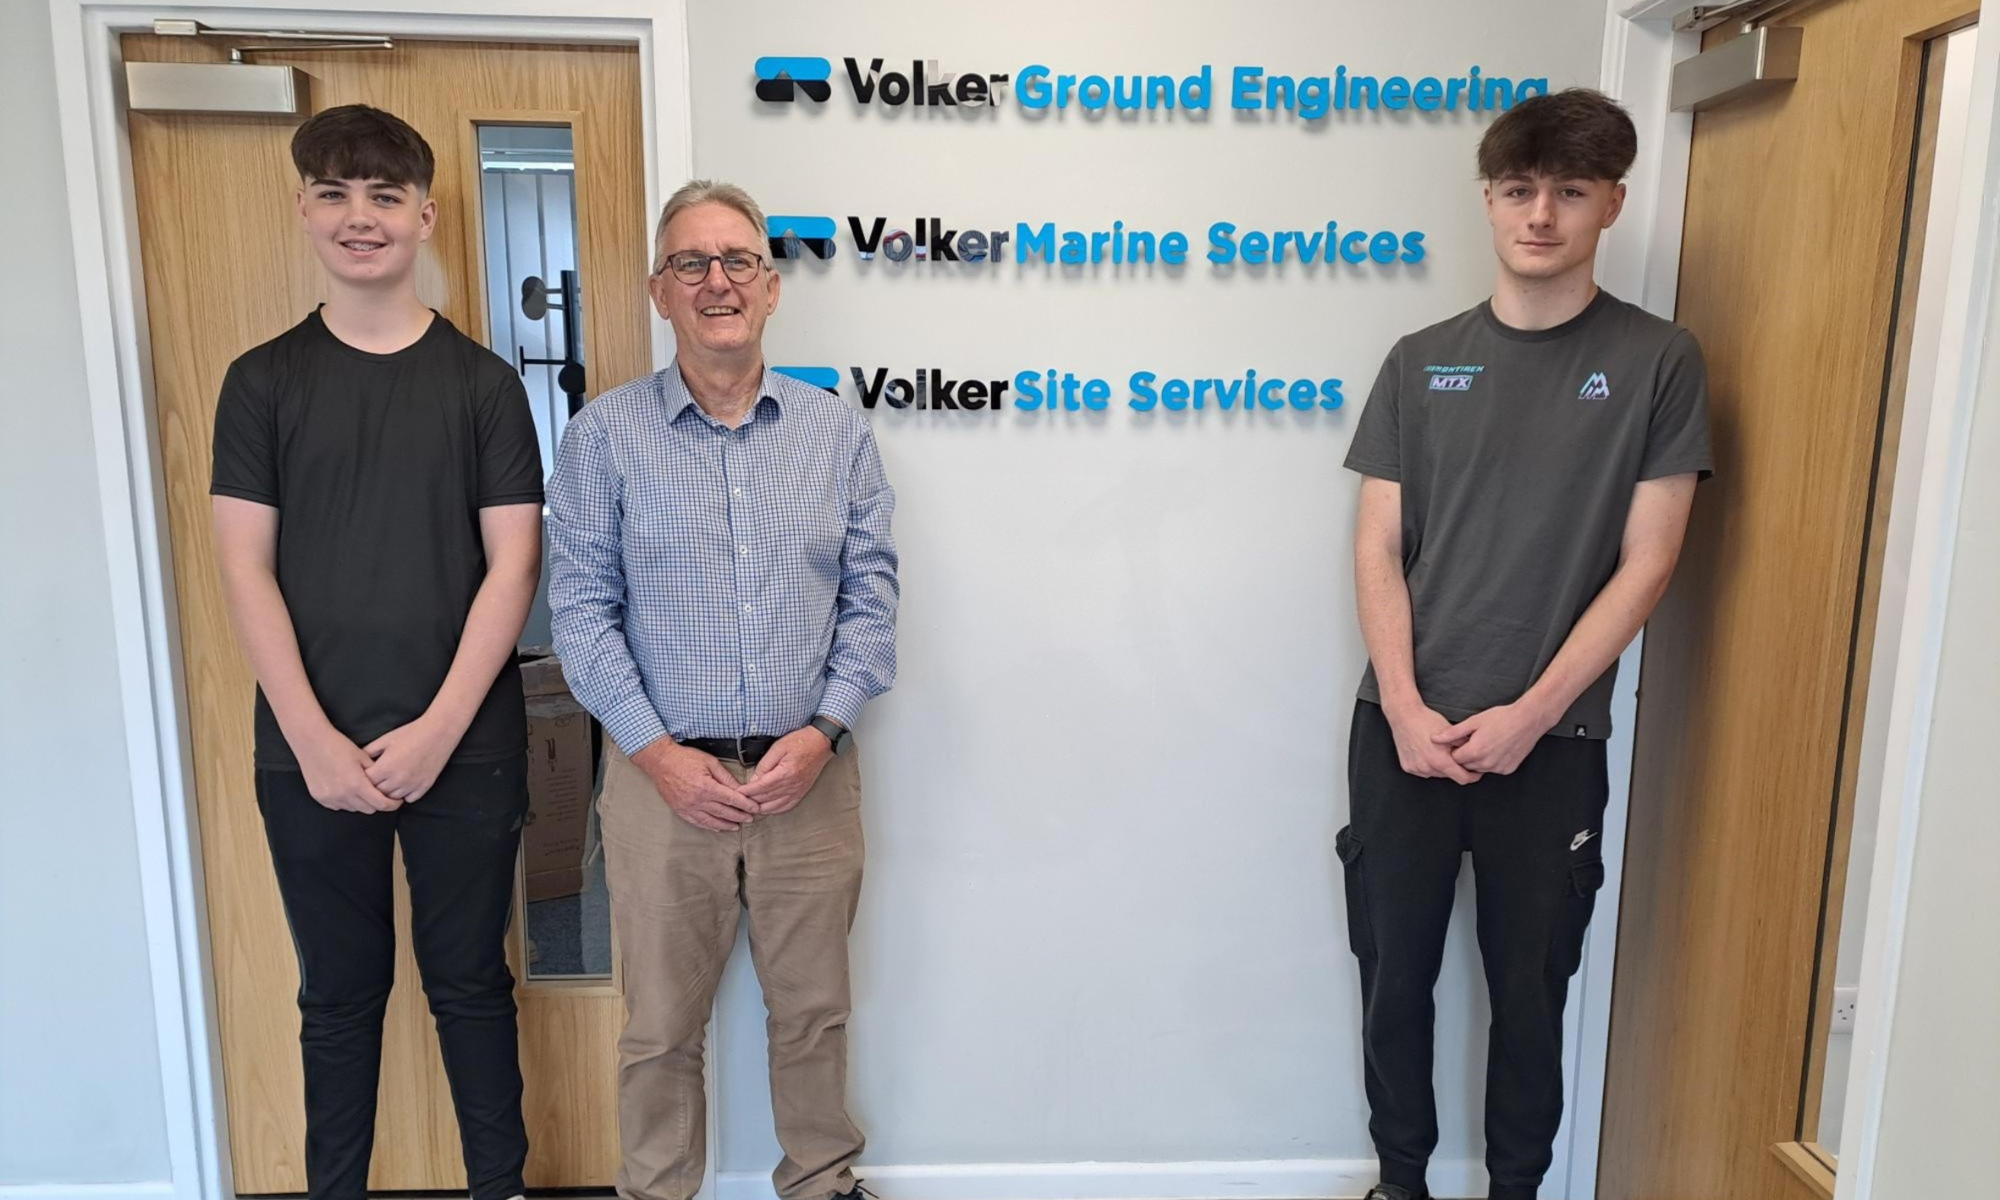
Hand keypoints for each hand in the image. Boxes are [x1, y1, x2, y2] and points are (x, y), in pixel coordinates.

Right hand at [296, 725, 400, 812]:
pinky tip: (346, 788)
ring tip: (361, 788)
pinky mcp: (320, 798)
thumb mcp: (363, 757)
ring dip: (361, 802)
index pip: (381, 804)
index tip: (397, 801)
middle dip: (377, 803)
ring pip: (354, 808)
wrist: (311, 742)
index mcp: (356, 784)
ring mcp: (330, 798)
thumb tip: (387, 784)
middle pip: (369, 809)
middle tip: (380, 793)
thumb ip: (376, 773)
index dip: (392, 805)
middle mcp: (343, 795)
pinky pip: (339, 806)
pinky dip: (346, 801)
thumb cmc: (338, 746)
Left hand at [363, 713, 460, 802]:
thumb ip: (369, 751)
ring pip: (393, 798)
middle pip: (377, 793)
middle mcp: (398, 779)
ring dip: (389, 792)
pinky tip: (405, 783)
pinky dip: (405, 794)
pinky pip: (409, 799)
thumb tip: (359, 761)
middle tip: (377, 777)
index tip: (366, 772)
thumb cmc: (411, 733)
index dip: (364, 778)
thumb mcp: (386, 739)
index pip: (366, 782)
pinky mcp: (424, 786)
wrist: (438, 732)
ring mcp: (412, 785)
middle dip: (375, 786)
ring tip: (390, 781)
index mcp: (385, 767)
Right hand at [630, 738, 760, 830]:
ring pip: (711, 821)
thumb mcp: (709, 762)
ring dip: (726, 824)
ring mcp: (688, 807)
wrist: (660, 762)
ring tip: (737, 826)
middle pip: (724, 812)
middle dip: (739, 816)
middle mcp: (698, 800)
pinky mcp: (680, 810)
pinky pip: (697, 822)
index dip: (745, 805)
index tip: (755, 808)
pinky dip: (709, 826)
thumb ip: (725, 777)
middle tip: (750, 819)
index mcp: (707, 787)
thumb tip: (739, 787)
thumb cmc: (685, 758)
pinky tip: (718, 828)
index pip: (731, 799)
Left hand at [738, 726, 833, 815]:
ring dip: (760, 808)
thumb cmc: (800, 742)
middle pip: (765, 799)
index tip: (736, 792)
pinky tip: (766, 809)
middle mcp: (792, 786)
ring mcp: (797, 791)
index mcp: (785, 773)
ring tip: (749, 806)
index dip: (746, 792)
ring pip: (774, 806)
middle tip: (738, 800)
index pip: (760, 788)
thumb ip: (764, 765)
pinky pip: (785, 807)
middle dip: (750, 801)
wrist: (821, 743)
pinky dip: (774, 810)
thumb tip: (754, 780)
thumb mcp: (778, 747)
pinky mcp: (801, 793)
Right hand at [1383, 701, 1483, 785]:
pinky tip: (1426, 751)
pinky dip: (1427, 764)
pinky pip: (1423, 770)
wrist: (1404, 715)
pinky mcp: (1408, 767)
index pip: (1463, 779)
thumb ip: (1465, 747)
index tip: (1475, 772)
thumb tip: (1476, 755)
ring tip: (1437, 750)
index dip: (1472, 776)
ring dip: (1440, 766)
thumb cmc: (1427, 720)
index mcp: (1440, 761)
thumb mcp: (1452, 732)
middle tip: (1453, 754)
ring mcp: (1416, 769)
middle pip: (1449, 776)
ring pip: (1436, 773)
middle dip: (1454, 768)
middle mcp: (1428, 768)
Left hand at [1434, 701, 1556, 776]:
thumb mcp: (1473, 722)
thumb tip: (1433, 739)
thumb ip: (1452, 733)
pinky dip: (1491, 761)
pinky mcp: (1508, 769)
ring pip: (1479, 768)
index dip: (1455, 749)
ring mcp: (1498, 768)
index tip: (1459, 740)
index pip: (1454, 759)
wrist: (1528, 720)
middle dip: (1465, 755)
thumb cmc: (1501, 717)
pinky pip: (1493, 769)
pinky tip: (1495, 747)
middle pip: (1465, 765)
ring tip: (1485, 742)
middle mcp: (1486, 764)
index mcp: (1475, 752)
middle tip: (1472, 740)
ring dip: (1477, 759)